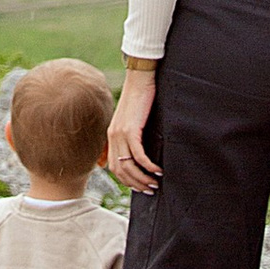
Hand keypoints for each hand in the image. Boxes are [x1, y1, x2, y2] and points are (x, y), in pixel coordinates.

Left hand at [106, 70, 160, 192]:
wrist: (139, 79)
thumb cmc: (139, 98)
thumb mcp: (130, 119)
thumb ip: (129, 135)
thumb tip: (134, 152)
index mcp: (111, 136)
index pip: (114, 167)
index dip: (127, 180)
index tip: (140, 187)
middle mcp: (113, 137)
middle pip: (120, 170)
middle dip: (136, 184)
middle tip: (150, 189)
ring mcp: (120, 134)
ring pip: (129, 166)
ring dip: (143, 178)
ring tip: (155, 183)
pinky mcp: (131, 129)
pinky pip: (138, 155)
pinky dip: (148, 166)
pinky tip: (158, 170)